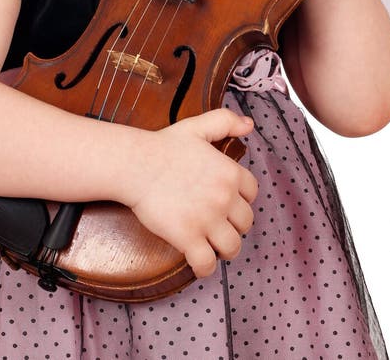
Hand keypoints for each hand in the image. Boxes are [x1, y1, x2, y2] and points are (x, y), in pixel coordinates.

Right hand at [124, 108, 257, 277]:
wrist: (136, 165)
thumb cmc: (164, 146)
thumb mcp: (198, 127)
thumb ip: (226, 121)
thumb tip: (249, 124)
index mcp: (230, 173)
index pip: (252, 193)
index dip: (242, 200)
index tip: (229, 204)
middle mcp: (224, 197)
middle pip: (245, 223)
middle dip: (235, 226)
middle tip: (220, 226)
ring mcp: (208, 220)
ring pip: (232, 247)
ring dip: (225, 250)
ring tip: (213, 247)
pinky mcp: (188, 238)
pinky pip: (207, 263)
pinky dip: (205, 268)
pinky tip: (199, 263)